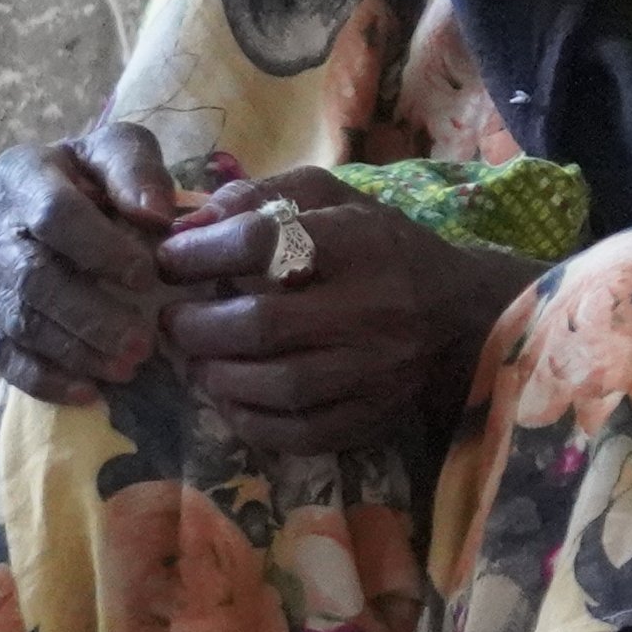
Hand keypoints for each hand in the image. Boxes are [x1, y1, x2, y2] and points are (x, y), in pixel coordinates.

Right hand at [0, 125, 188, 402]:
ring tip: (126, 369)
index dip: (101, 250)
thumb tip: (155, 215)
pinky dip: (41, 377)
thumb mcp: (116, 151)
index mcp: (19, 173)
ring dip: (73, 351)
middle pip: (32, 278)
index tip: (147, 278)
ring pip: (16, 320)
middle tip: (141, 346)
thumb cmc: (89, 175)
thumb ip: (136, 170)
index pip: (55, 215)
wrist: (38, 193)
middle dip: (90, 317)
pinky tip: (85, 391)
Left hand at [154, 170, 541, 457]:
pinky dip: (250, 421)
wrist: (461, 317)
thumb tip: (188, 228)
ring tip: (198, 360)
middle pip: (262, 324)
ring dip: (218, 376)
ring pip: (278, 385)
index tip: (170, 261)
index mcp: (361, 241)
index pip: (264, 243)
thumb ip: (260, 198)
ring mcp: (376, 370)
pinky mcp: (374, 417)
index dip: (201, 253)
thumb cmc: (383, 249)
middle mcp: (373, 307)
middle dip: (198, 326)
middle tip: (174, 321)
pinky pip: (299, 433)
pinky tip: (231, 399)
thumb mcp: (333, 201)